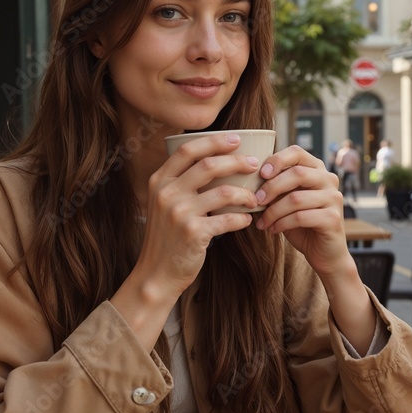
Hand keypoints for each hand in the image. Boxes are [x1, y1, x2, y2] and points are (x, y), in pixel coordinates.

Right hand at [136, 133, 260, 295]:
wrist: (156, 273)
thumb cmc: (167, 237)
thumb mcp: (164, 204)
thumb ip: (181, 183)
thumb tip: (218, 163)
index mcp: (159, 181)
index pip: (188, 150)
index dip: (215, 141)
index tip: (236, 139)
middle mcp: (167, 193)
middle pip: (209, 165)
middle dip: (237, 162)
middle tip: (254, 165)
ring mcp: (179, 212)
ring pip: (224, 192)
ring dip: (245, 194)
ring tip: (255, 199)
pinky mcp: (193, 233)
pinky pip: (228, 219)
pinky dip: (241, 219)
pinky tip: (247, 220)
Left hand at [253, 145, 349, 277]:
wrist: (324, 253)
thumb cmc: (301, 224)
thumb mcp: (286, 201)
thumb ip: (276, 187)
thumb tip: (248, 179)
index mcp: (317, 169)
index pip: (297, 153)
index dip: (277, 160)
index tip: (260, 174)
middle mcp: (329, 179)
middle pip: (297, 173)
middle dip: (271, 187)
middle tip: (256, 200)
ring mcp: (334, 198)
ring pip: (296, 198)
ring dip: (273, 211)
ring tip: (262, 221)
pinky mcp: (333, 218)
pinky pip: (301, 217)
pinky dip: (282, 223)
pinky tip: (273, 230)